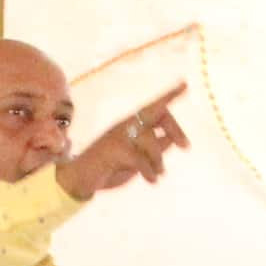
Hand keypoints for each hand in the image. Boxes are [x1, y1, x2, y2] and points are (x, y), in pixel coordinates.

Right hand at [54, 86, 190, 198]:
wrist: (80, 178)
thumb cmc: (109, 168)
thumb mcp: (137, 158)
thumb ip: (154, 148)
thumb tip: (173, 139)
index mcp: (131, 125)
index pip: (154, 107)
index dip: (169, 96)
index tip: (185, 85)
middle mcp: (125, 125)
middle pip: (157, 113)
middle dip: (175, 128)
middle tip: (186, 146)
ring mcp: (118, 135)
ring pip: (150, 140)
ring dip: (158, 161)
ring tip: (158, 175)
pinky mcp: (114, 149)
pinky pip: (140, 158)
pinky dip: (150, 171)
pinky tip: (152, 181)